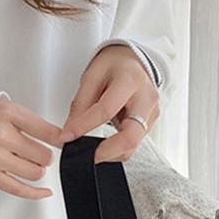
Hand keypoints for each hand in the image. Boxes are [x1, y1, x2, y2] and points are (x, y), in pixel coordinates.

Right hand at [0, 95, 63, 198]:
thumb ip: (27, 121)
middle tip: (39, 151)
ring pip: (35, 172)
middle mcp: (2, 136)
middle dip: (45, 155)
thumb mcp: (3, 106)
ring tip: (29, 161)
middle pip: (44, 155)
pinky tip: (45, 191)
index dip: (60, 139)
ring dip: (37, 168)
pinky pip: (19, 189)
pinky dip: (36, 193)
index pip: (46, 131)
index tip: (64, 142)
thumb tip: (55, 137)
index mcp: (7, 114)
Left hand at [61, 45, 159, 162]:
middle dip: (106, 152)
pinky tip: (103, 145)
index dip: (84, 126)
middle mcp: (146, 99)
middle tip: (86, 157)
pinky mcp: (150, 123)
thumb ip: (81, 104)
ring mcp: (152, 113)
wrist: (134, 61)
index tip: (67, 136)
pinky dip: (116, 148)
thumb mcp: (92, 75)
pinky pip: (134, 142)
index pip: (106, 109)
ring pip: (133, 145)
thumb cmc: (114, 65)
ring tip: (90, 151)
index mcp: (130, 81)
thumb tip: (70, 131)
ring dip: (110, 153)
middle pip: (130, 136)